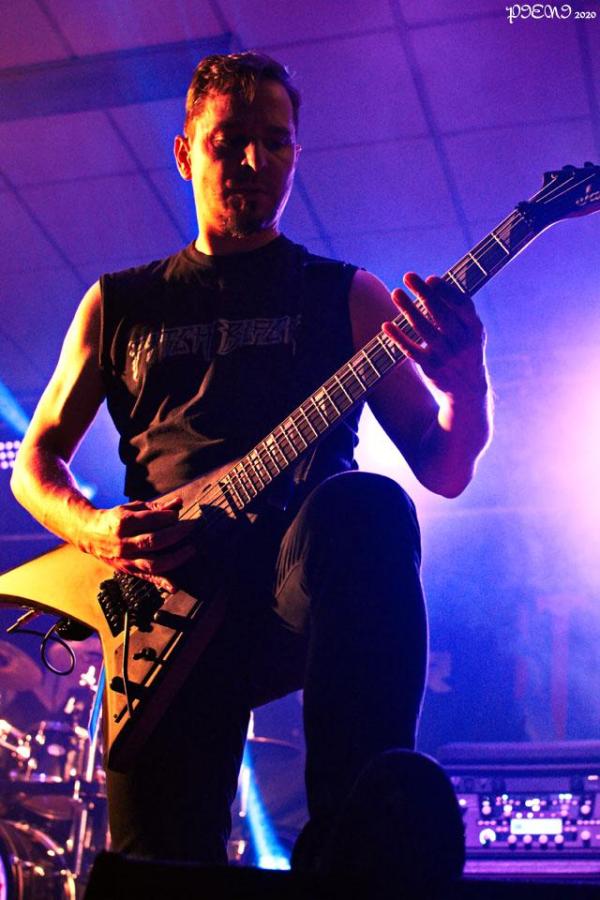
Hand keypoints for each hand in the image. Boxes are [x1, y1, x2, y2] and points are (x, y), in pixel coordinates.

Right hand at [80, 497, 196, 591]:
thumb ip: (156, 507)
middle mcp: (123, 543)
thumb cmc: (115, 519)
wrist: (88, 534)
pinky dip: (162, 583)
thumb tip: (178, 503)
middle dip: (177, 533)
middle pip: (155, 541)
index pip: (152, 520)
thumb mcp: (132, 508)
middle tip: (191, 527)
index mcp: (123, 522)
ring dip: (175, 557)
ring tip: (191, 549)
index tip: (178, 515)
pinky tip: (175, 586)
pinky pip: (147, 577)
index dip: (169, 517)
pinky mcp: (128, 570)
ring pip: (153, 562)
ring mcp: (126, 559)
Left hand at [383, 273, 487, 397]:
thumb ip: (457, 313)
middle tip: (408, 276)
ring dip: (408, 309)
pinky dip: (398, 338)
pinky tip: (387, 325)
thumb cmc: (466, 352)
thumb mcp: (471, 334)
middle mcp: (462, 342)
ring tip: (396, 293)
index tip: (431, 279)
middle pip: (440, 314)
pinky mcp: (431, 369)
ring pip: (424, 329)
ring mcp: (446, 356)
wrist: (468, 391)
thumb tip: (432, 284)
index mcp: (475, 330)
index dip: (447, 291)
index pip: (462, 305)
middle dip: (424, 293)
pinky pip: (411, 351)